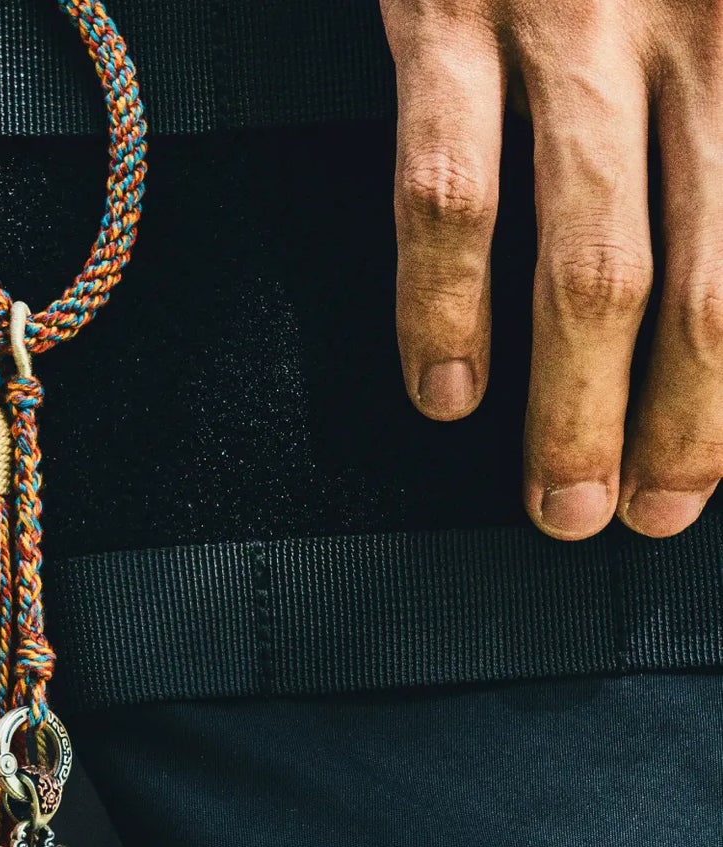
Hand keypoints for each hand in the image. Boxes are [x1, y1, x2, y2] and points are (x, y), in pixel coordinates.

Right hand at [381, 0, 722, 539]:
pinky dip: (442, 312)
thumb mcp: (720, 10)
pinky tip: (445, 391)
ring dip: (575, 410)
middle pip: (718, 277)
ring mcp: (571, 23)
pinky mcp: (449, 14)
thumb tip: (713, 242)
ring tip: (566, 503)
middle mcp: (705, 26)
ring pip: (590, 265)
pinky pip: (445, 194)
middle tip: (663, 506)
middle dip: (694, 421)